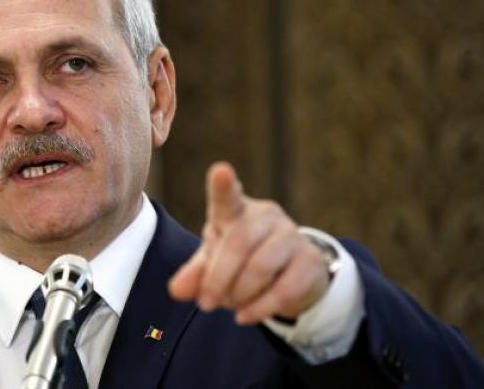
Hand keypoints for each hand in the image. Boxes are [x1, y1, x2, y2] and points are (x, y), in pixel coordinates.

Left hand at [168, 162, 329, 324]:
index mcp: (236, 211)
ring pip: (262, 266)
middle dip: (218, 278)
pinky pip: (285, 288)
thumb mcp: (214, 262)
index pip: (228, 196)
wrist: (290, 272)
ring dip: (240, 293)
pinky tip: (246, 316)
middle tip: (206, 303)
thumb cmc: (242, 259)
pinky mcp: (310, 260)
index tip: (220, 171)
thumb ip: (195, 273)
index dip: (223, 185)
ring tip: (230, 306)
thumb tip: (176, 290)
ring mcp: (291, 234)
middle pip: (239, 243)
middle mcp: (265, 215)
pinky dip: (261, 308)